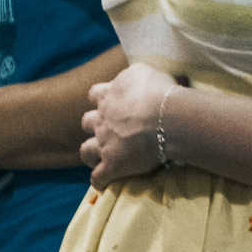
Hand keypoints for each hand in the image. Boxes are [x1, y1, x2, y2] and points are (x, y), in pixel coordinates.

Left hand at [80, 63, 178, 186]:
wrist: (165, 116)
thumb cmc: (159, 90)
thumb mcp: (142, 70)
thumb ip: (130, 74)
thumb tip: (130, 77)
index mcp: (109, 95)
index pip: (94, 94)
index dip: (101, 98)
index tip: (111, 101)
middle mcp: (102, 119)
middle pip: (87, 122)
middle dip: (95, 125)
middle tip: (110, 128)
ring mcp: (104, 143)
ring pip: (85, 151)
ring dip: (92, 153)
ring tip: (102, 155)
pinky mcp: (112, 165)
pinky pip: (98, 178)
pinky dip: (100, 180)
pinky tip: (106, 181)